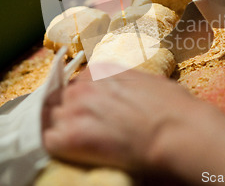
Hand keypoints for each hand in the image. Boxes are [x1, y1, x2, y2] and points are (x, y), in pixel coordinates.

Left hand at [42, 64, 224, 183]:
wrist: (176, 130)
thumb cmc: (174, 107)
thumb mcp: (150, 81)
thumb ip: (128, 82)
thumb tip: (129, 92)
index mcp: (102, 71)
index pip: (78, 83)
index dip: (83, 100)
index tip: (91, 111)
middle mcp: (83, 86)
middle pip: (62, 100)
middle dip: (71, 114)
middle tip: (87, 130)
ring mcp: (75, 109)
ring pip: (53, 120)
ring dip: (63, 131)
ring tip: (80, 144)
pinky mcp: (70, 136)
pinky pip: (49, 141)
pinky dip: (57, 148)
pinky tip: (72, 153)